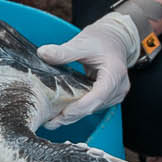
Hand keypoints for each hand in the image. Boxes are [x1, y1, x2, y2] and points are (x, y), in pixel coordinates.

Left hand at [39, 1, 157, 124]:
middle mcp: (119, 87)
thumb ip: (63, 51)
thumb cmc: (102, 40)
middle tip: (50, 122)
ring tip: (53, 119)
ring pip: (93, 110)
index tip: (63, 113)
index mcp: (115, 72)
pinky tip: (63, 112)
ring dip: (74, 115)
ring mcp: (116, 93)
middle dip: (72, 115)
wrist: (115, 39)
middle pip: (94, 106)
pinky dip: (79, 110)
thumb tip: (43, 53)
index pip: (99, 95)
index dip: (81, 106)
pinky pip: (93, 107)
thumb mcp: (82, 43)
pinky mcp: (110, 97)